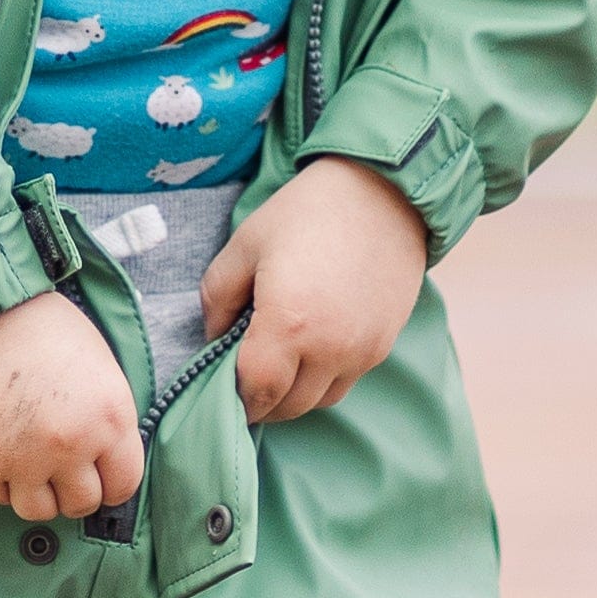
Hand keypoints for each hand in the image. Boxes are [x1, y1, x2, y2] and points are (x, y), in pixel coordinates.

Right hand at [0, 292, 144, 522]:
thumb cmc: (43, 327)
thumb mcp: (101, 367)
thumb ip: (109, 420)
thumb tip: (108, 459)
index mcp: (107, 421)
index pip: (122, 486)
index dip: (113, 482)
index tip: (102, 476)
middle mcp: (64, 448)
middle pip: (79, 504)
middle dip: (76, 489)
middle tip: (66, 468)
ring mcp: (14, 458)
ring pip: (34, 510)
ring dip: (37, 492)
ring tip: (33, 465)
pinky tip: (1, 450)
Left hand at [200, 158, 428, 422]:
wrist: (383, 191)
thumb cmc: (305, 212)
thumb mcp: (244, 245)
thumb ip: (217, 300)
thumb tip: (213, 341)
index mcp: (288, 324)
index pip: (256, 391)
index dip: (235, 397)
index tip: (221, 388)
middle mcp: (330, 348)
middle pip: (288, 406)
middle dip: (261, 400)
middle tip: (243, 378)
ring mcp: (362, 351)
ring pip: (319, 401)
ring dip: (293, 394)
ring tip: (277, 365)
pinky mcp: (383, 346)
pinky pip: (346, 381)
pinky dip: (322, 378)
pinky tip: (310, 348)